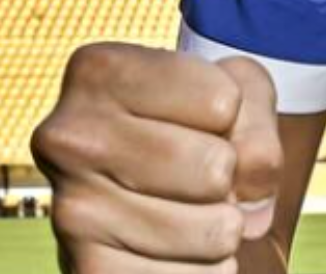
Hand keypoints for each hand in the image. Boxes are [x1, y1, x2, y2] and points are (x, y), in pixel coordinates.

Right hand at [32, 42, 281, 272]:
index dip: (231, 115)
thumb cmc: (199, 126)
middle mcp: (68, 137)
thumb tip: (246, 210)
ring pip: (214, 230)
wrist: (155, 195)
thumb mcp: (238, 92)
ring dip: (222, 229)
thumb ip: (258, 125)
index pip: (223, 103)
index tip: (200, 117)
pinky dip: (206, 272)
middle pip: (216, 168)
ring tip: (190, 214)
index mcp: (98, 71)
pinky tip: (178, 255)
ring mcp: (70, 211)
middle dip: (229, 179)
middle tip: (199, 176)